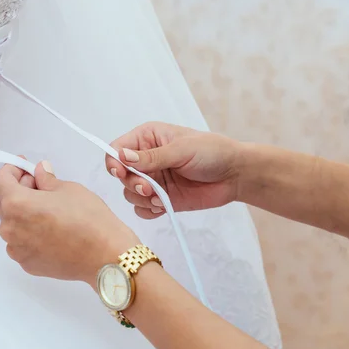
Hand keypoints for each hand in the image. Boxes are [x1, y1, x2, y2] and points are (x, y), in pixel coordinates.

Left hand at [0, 161, 139, 285]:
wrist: (105, 256)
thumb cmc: (90, 221)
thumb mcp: (68, 189)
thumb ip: (46, 179)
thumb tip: (40, 172)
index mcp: (17, 204)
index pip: (1, 180)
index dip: (12, 169)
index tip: (22, 168)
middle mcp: (10, 228)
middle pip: (7, 203)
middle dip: (22, 191)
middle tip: (43, 187)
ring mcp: (17, 249)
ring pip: (14, 224)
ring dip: (26, 214)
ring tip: (51, 212)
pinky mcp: (27, 264)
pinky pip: (22, 243)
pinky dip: (31, 234)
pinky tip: (52, 231)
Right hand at [105, 122, 242, 218]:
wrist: (234, 175)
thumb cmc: (212, 152)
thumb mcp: (181, 149)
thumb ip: (152, 157)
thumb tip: (122, 156)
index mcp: (147, 138)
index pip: (117, 149)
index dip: (114, 162)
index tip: (120, 172)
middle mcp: (145, 159)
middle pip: (121, 175)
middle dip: (132, 184)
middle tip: (149, 189)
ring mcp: (152, 180)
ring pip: (129, 194)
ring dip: (142, 198)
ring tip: (161, 198)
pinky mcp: (160, 199)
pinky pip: (142, 209)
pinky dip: (149, 210)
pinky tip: (164, 206)